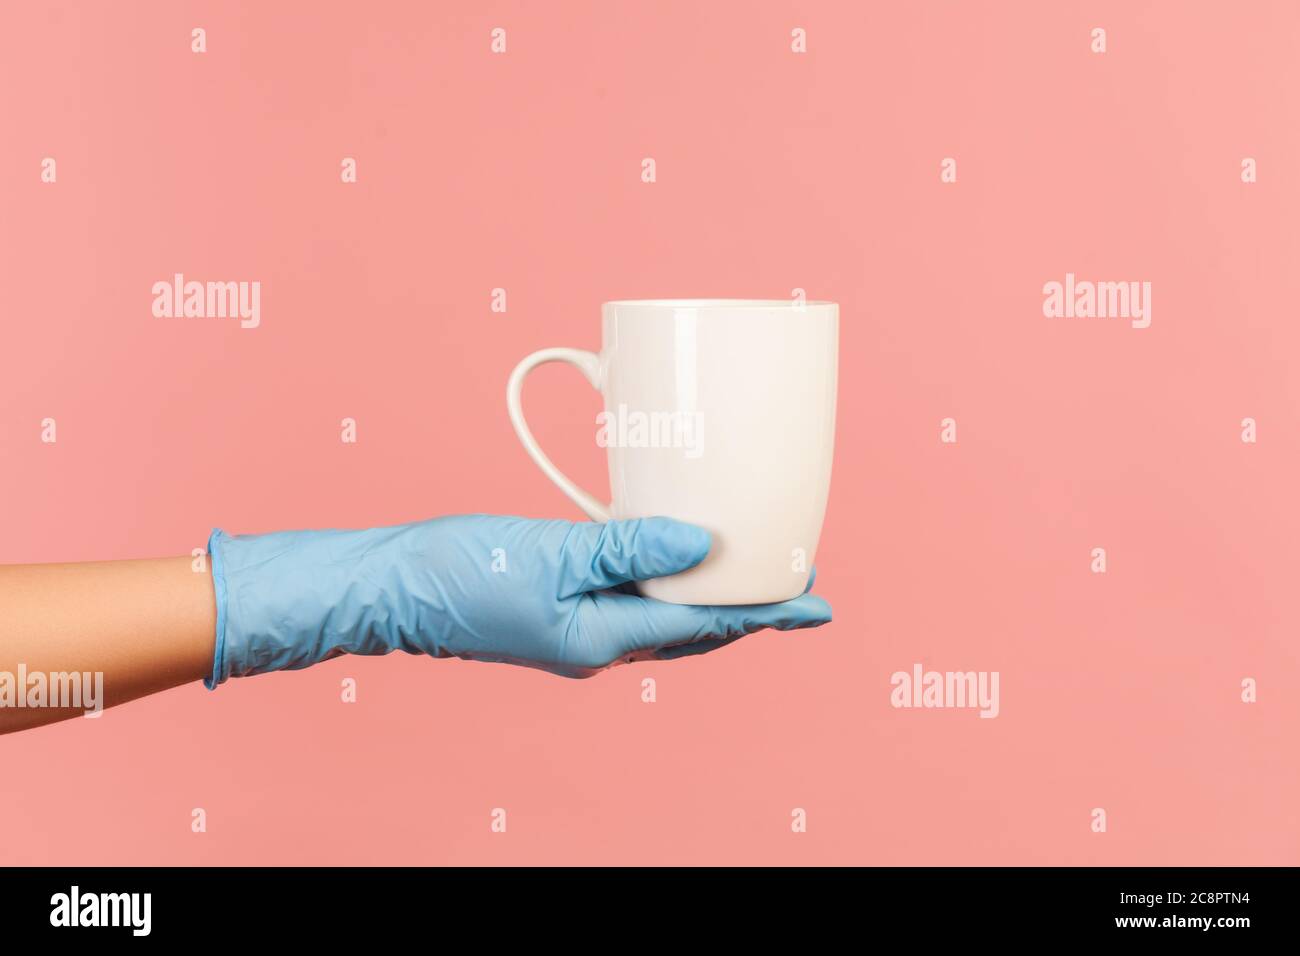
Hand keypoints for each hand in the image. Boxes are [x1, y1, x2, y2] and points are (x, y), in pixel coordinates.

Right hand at [207, 515, 831, 682]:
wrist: (391, 588)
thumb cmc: (460, 571)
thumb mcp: (552, 554)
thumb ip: (629, 549)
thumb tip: (703, 544)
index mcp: (602, 640)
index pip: (706, 624)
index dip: (766, 612)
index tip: (816, 605)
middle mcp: (599, 647)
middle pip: (696, 630)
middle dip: (751, 610)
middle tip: (799, 583)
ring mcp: (579, 634)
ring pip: (667, 621)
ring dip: (712, 600)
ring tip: (752, 575)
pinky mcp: (561, 613)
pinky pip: (634, 605)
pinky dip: (667, 587)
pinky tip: (673, 561)